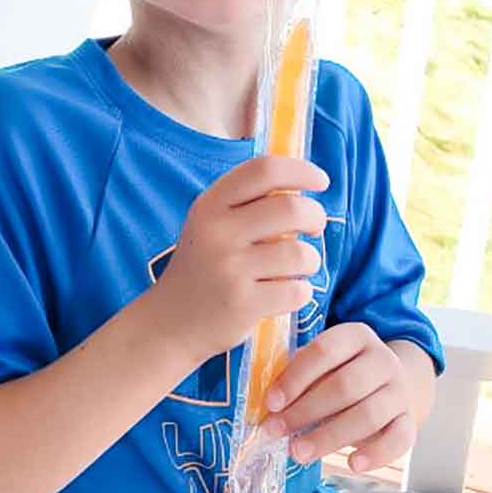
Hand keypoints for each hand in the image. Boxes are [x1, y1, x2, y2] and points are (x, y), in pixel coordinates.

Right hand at [152, 154, 329, 364]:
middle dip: (315, 217)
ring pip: (300, 254)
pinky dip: (301, 292)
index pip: (264, 170)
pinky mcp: (242, 304)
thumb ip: (248, 204)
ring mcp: (229, 269)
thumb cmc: (203, 269)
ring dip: (310, 261)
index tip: (321, 181)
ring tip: (297, 268)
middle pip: (291, 209)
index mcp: (210, 205)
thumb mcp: (210, 226)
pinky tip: (287, 293)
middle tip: (314, 228)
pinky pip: (297, 290)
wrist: (170, 323)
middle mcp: (218, 233)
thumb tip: (304, 188)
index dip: (301, 171)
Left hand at [260, 322, 416, 472]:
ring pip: (368, 414)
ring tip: (299, 453)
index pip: (325, 350)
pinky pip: (399, 438)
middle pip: (345, 385)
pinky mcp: (409, 420)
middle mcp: (382, 359)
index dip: (296, 378)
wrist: (387, 385)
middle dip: (306, 411)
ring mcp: (399, 390)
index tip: (271, 403)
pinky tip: (352, 464)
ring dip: (329, 437)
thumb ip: (298, 377)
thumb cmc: (340, 375)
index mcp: (356, 336)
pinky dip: (376, 454)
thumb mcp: (321, 365)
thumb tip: (270, 407)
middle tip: (275, 431)